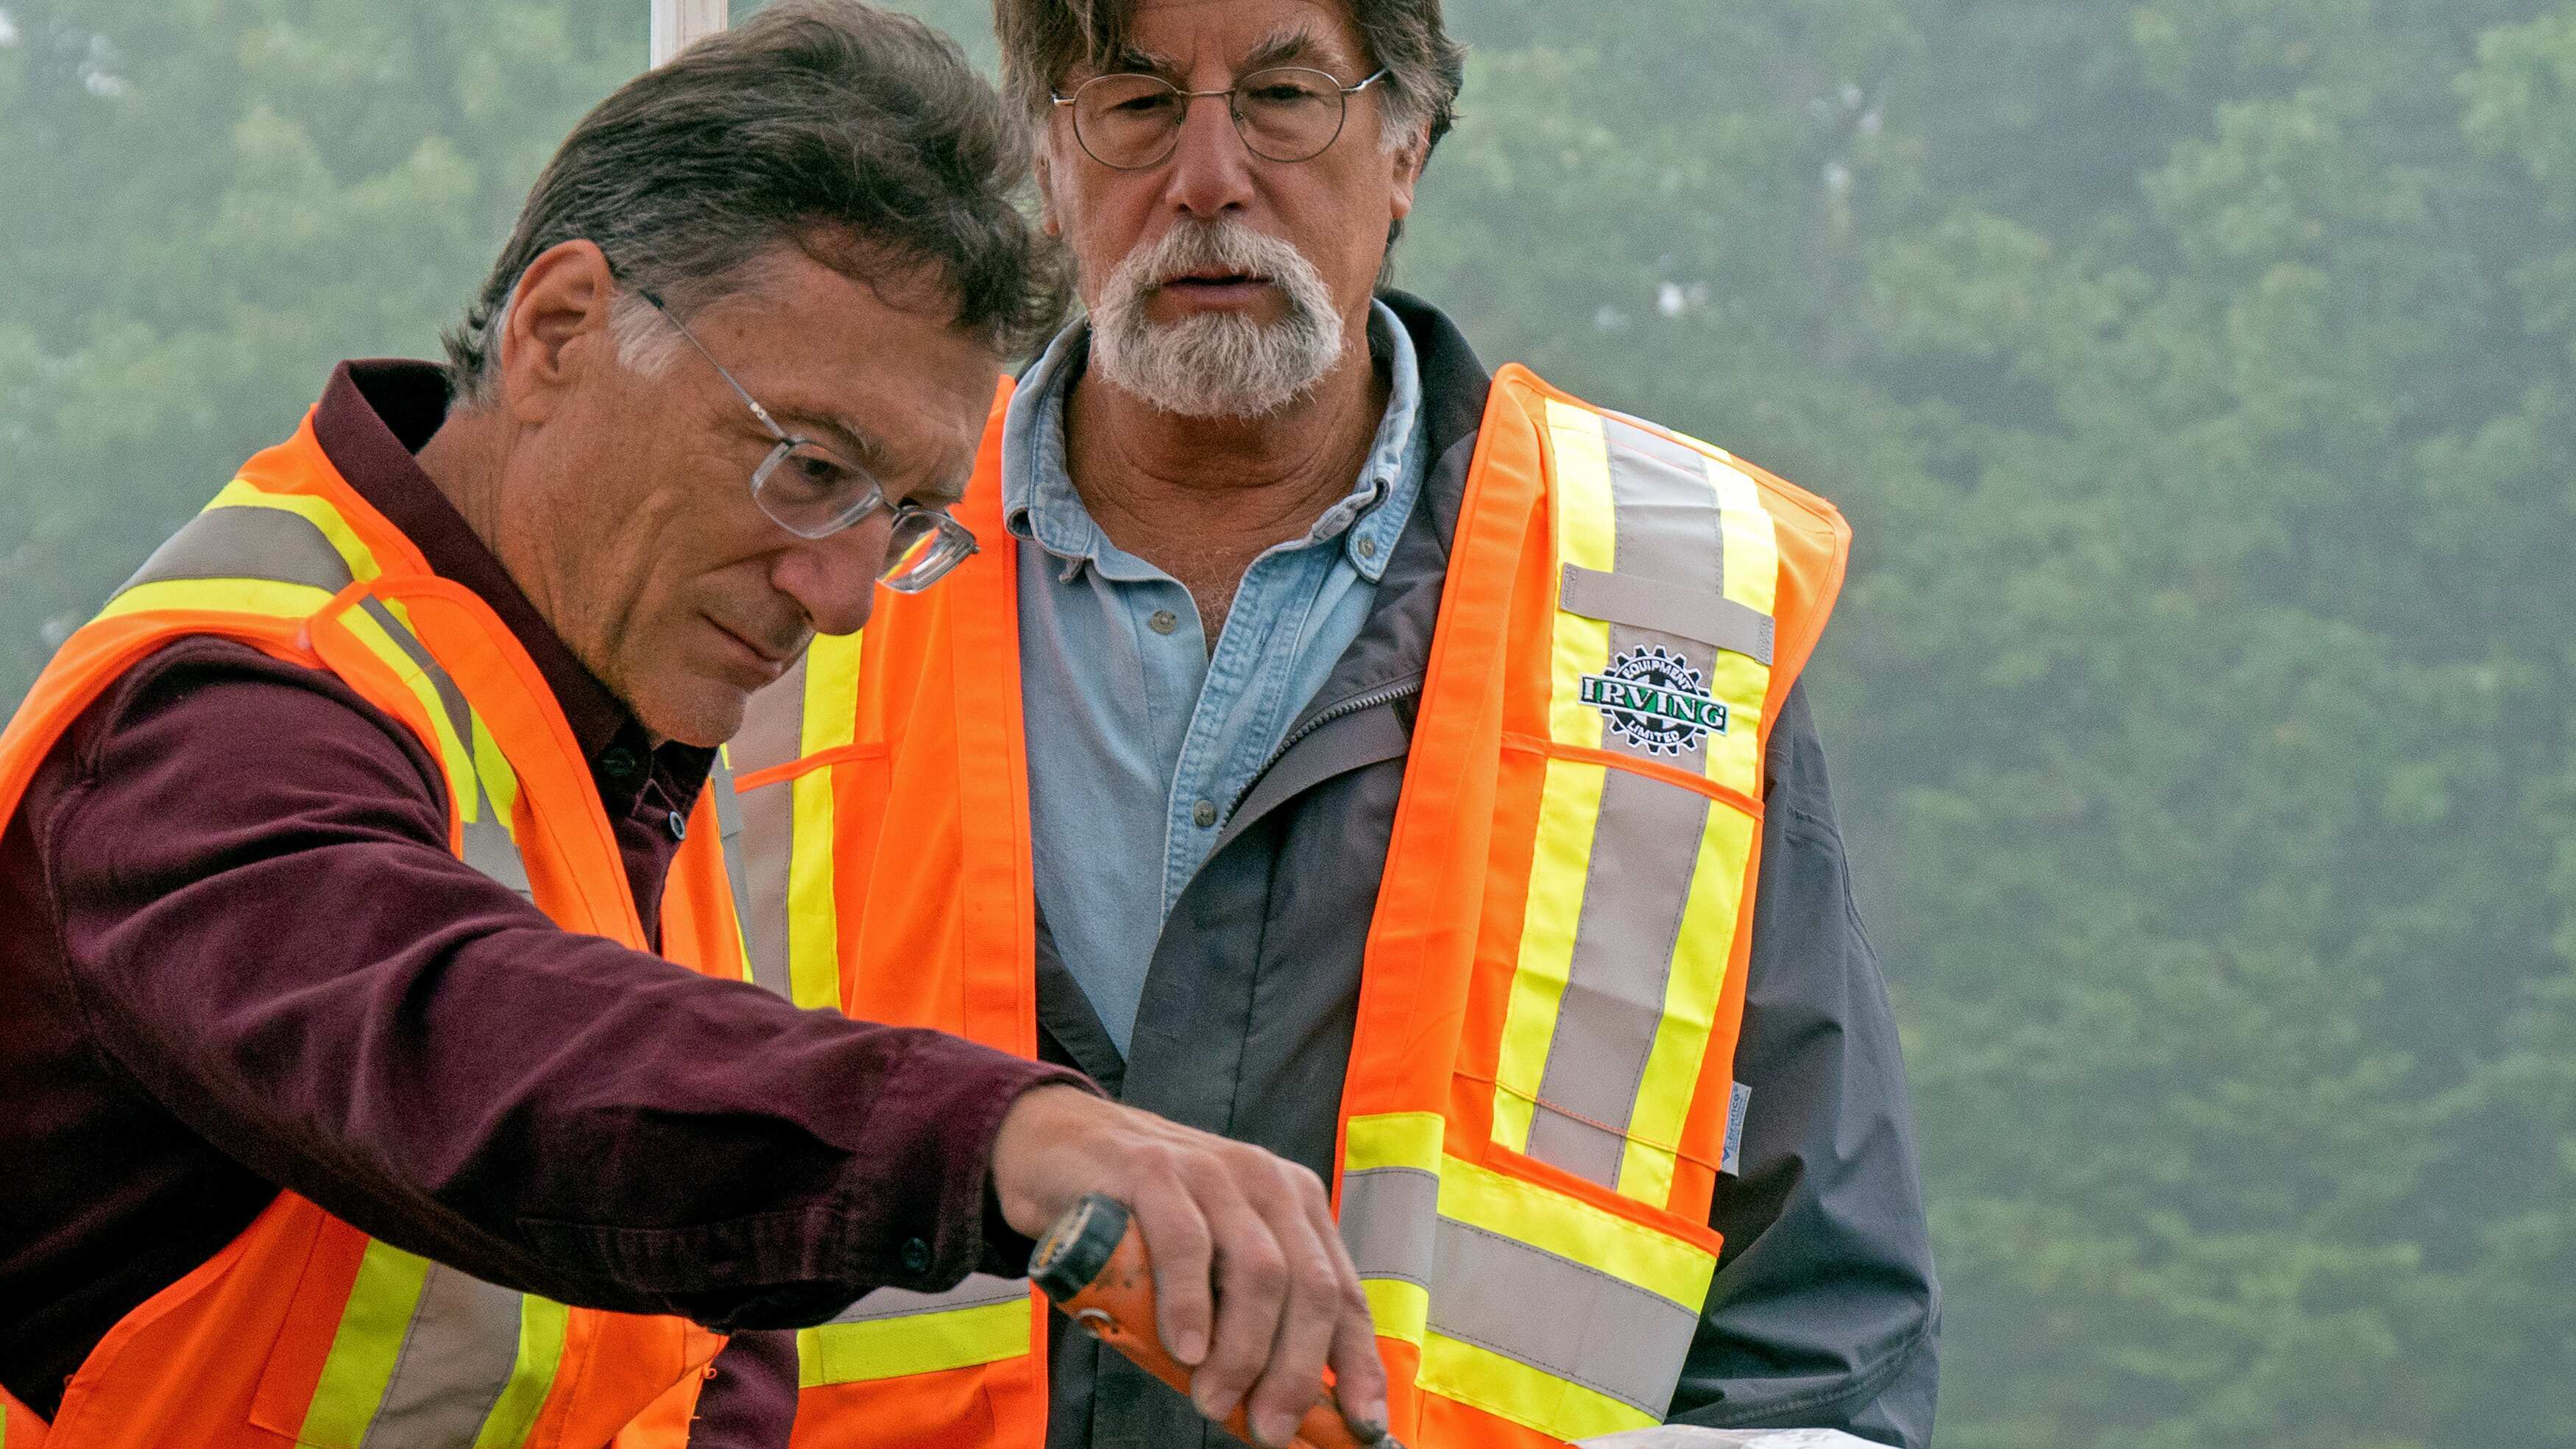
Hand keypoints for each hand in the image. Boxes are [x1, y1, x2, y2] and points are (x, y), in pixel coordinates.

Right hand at [990, 1084, 1389, 1447]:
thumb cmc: (1142, 1223)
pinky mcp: (1154, 1170)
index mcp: (1295, 1205)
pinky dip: (1191, 1305)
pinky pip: (1187, 1244)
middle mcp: (1266, 1182)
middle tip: (1270, 1427)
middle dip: (1297, 1371)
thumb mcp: (1211, 1264)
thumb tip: (1279, 1411)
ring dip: (1243, 1351)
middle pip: (1309, 1287)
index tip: (1363, 1424)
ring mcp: (1212, 1172)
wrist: (1058, 1148)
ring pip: (1259, 1271)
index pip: (1343, 1292)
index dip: (1357, 1362)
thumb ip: (1244, 1318)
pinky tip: (1185, 1350)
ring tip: (1214, 1399)